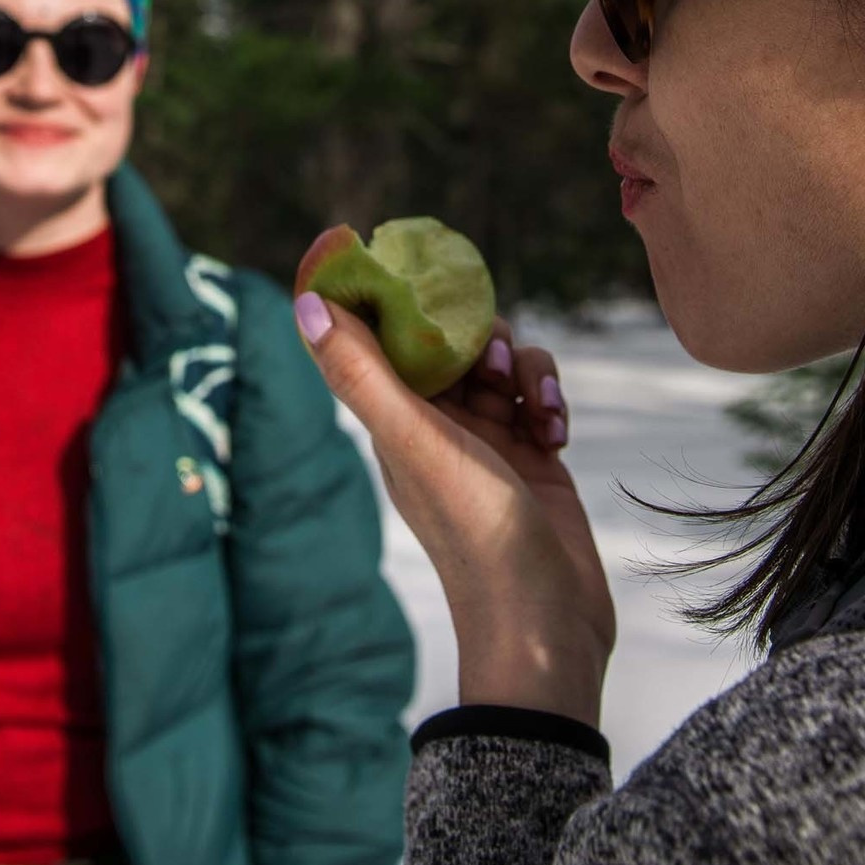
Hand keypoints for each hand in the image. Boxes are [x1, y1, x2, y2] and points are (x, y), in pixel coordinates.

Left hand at [296, 295, 615, 726]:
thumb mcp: (416, 444)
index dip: (372, 287)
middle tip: (486, 354)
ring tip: (534, 405)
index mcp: (391, 422)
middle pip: (444, 339)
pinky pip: (537, 397)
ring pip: (498, 362)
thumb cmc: (477, 537)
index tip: (376, 240)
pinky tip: (559, 430)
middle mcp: (433, 427)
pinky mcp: (534, 458)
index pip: (372, 335)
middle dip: (471, 329)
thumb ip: (363, 373)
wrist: (547, 625)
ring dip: (522, 366)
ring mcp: (487, 442)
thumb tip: (305, 303)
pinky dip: (549, 398)